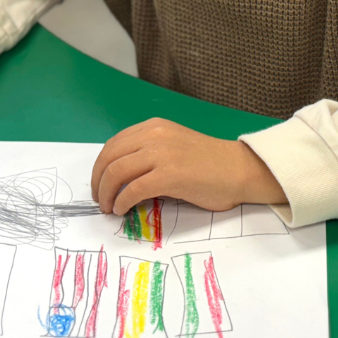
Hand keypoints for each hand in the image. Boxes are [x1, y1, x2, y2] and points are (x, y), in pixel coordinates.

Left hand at [89, 118, 285, 215]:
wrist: (239, 170)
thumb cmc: (209, 163)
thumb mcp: (172, 146)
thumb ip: (148, 153)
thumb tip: (120, 176)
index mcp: (153, 127)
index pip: (113, 145)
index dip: (100, 166)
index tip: (99, 183)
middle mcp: (154, 136)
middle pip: (109, 158)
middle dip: (98, 181)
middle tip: (99, 199)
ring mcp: (161, 154)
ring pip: (116, 172)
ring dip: (106, 193)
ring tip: (108, 207)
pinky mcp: (169, 175)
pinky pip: (133, 189)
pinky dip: (122, 202)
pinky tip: (122, 210)